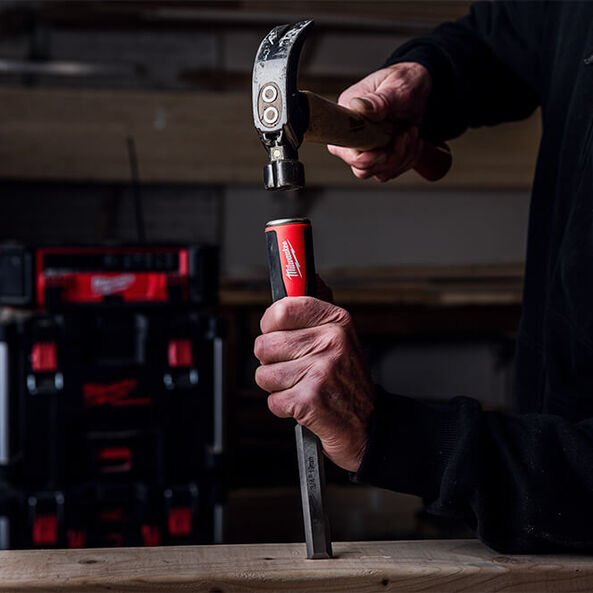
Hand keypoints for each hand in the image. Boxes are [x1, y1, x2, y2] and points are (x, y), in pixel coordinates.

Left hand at [254, 297, 373, 471]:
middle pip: (265, 345)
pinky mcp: (310, 400)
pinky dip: (284, 407)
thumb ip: (317, 308)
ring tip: (302, 386)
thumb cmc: (347, 380)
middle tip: (295, 367)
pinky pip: (272, 400)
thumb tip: (305, 275)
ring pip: (264, 374)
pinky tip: (304, 403)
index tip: (276, 331)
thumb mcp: (341, 336)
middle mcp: (331, 342)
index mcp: (336, 321)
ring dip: (277, 386)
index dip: (270, 324)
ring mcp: (321, 371)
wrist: (369, 424)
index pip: (281, 310)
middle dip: (272, 361)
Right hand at [327, 62, 431, 181]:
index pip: (342, 149)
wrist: (419, 87)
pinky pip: (392, 171)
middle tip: (404, 135)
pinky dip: (409, 158)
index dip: (363, 158)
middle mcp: (354, 136)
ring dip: (402, 157)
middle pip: (361, 168)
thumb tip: (359, 107)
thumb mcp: (395, 87)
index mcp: (348, 117)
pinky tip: (414, 139)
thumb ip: (378, 100)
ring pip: (379, 172)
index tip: (383, 150)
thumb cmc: (404, 81)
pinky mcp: (382, 156)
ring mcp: (368, 148)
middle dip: (388, 158)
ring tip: (411, 132)